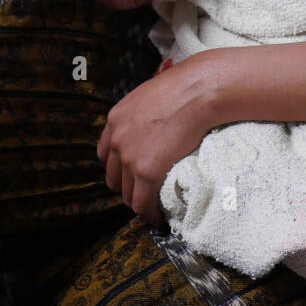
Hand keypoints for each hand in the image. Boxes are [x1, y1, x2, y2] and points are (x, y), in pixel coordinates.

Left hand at [97, 51, 221, 224]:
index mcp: (116, 119)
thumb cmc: (185, 88)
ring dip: (140, 202)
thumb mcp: (151, 96)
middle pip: (114, 177)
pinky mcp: (146, 172)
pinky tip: (160, 217)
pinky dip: (150, 215)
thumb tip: (153, 124)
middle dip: (128, 188)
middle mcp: (116, 139)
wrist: (199, 91)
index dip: (120, 168)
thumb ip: (142, 114)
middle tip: (146, 193)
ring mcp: (129, 157)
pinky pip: (142, 204)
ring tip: (155, 207)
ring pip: (127, 194)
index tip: (133, 174)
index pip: (106, 154)